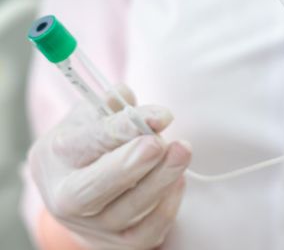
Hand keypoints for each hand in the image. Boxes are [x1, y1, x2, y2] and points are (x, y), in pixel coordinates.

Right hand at [29, 86, 190, 249]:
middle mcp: (66, 199)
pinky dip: (168, 204)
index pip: (89, 142)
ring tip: (181, 151)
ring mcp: (93, 228)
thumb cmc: (90, 146)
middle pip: (96, 187)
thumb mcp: (90, 119)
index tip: (160, 115)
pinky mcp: (120, 245)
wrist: (83, 192)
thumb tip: (127, 96)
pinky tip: (178, 179)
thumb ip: (110, 106)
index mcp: (54, 158)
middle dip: (132, 164)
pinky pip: (149, 230)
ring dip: (161, 178)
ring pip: (130, 209)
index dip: (125, 127)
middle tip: (160, 143)